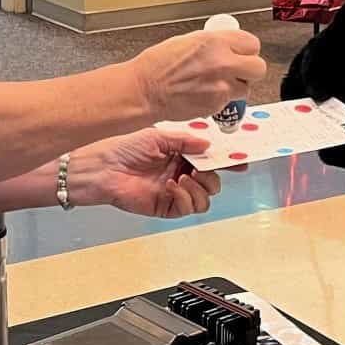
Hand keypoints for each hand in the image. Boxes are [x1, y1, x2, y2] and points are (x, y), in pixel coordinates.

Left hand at [68, 129, 221, 217]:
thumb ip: (186, 141)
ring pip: (205, 199)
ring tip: (185, 176)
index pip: (210, 160)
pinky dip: (185, 196)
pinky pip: (188, 207)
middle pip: (212, 182)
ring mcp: (175, 192)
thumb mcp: (159, 137)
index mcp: (181, 156)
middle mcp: (181, 174)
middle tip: (204, 168)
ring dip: (200, 188)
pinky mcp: (166, 207)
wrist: (105, 168)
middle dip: (213, 175)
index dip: (226, 162)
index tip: (240, 162)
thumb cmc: (125, 148)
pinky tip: (173, 186)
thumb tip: (208, 143)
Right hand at [132, 29, 265, 123]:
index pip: (252, 43)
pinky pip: (229, 101)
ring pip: (246, 87)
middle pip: (258, 67)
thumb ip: (214, 44)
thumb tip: (227, 46)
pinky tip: (204, 94)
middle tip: (238, 71)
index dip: (247, 50)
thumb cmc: (157, 66)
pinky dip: (220, 99)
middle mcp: (223, 62)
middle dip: (249, 70)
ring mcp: (222, 86)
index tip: (242, 53)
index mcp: (215, 41)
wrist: (145, 90)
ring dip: (235, 86)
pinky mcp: (217, 104)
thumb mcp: (188, 41)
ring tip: (216, 84)